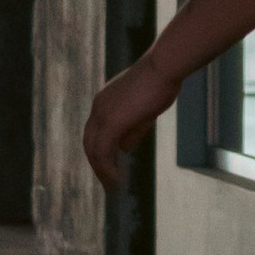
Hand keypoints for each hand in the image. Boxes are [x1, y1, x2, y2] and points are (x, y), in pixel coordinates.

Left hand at [82, 58, 169, 191]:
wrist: (164, 67)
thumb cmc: (160, 82)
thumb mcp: (144, 109)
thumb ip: (133, 128)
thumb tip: (125, 148)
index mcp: (104, 100)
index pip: (95, 132)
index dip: (100, 151)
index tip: (109, 166)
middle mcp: (98, 107)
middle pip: (90, 143)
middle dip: (97, 165)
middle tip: (108, 183)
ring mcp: (103, 114)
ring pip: (94, 151)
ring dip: (102, 172)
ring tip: (112, 187)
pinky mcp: (112, 123)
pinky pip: (104, 153)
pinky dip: (108, 170)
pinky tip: (117, 181)